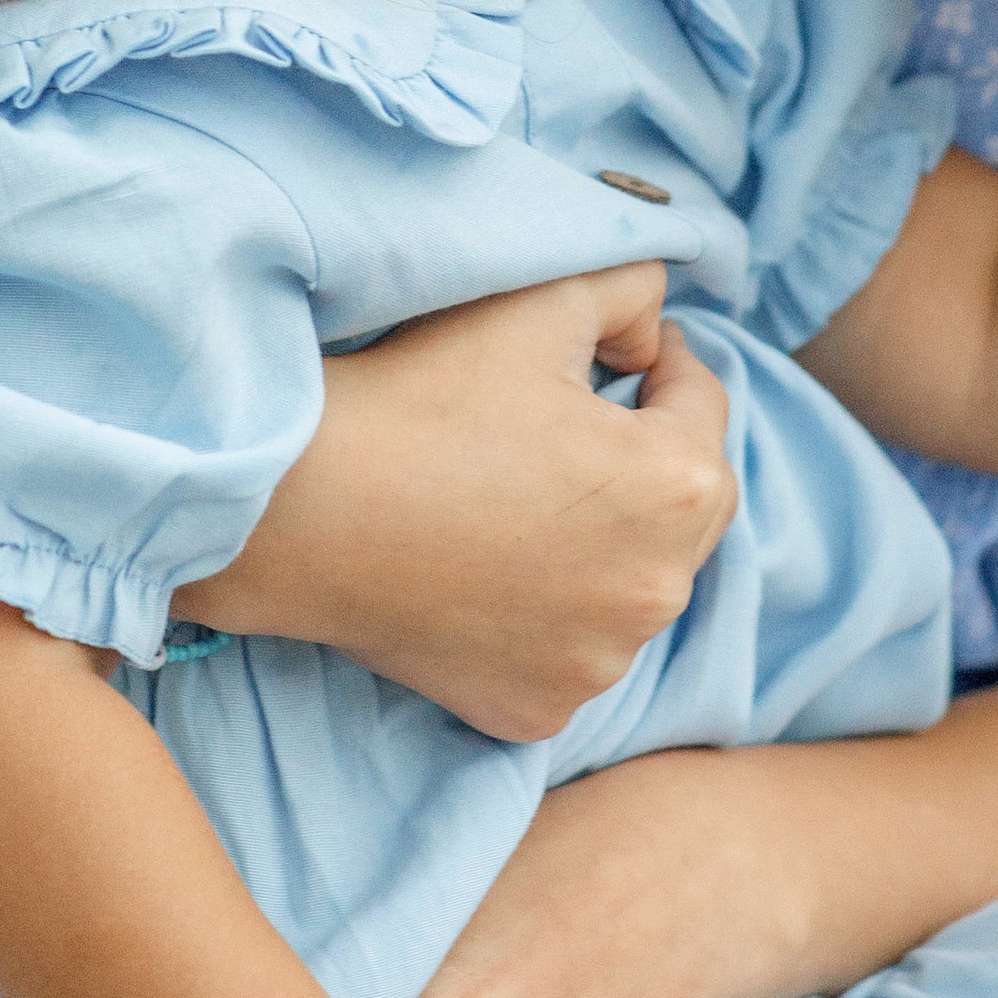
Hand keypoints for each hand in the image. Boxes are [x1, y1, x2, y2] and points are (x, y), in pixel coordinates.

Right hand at [180, 264, 735, 739]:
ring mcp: (598, 662)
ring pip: (633, 582)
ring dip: (607, 543)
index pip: (701, 403)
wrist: (297, 508)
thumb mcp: (538, 304)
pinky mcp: (540, 709)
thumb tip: (653, 337)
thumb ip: (630, 288)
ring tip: (531, 499)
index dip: (661, 363)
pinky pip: (574, 650)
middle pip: (686, 506)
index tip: (617, 351)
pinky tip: (498, 571)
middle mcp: (656, 589)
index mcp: (674, 485)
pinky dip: (553, 615)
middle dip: (648, 457)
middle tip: (580, 423)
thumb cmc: (421, 397)